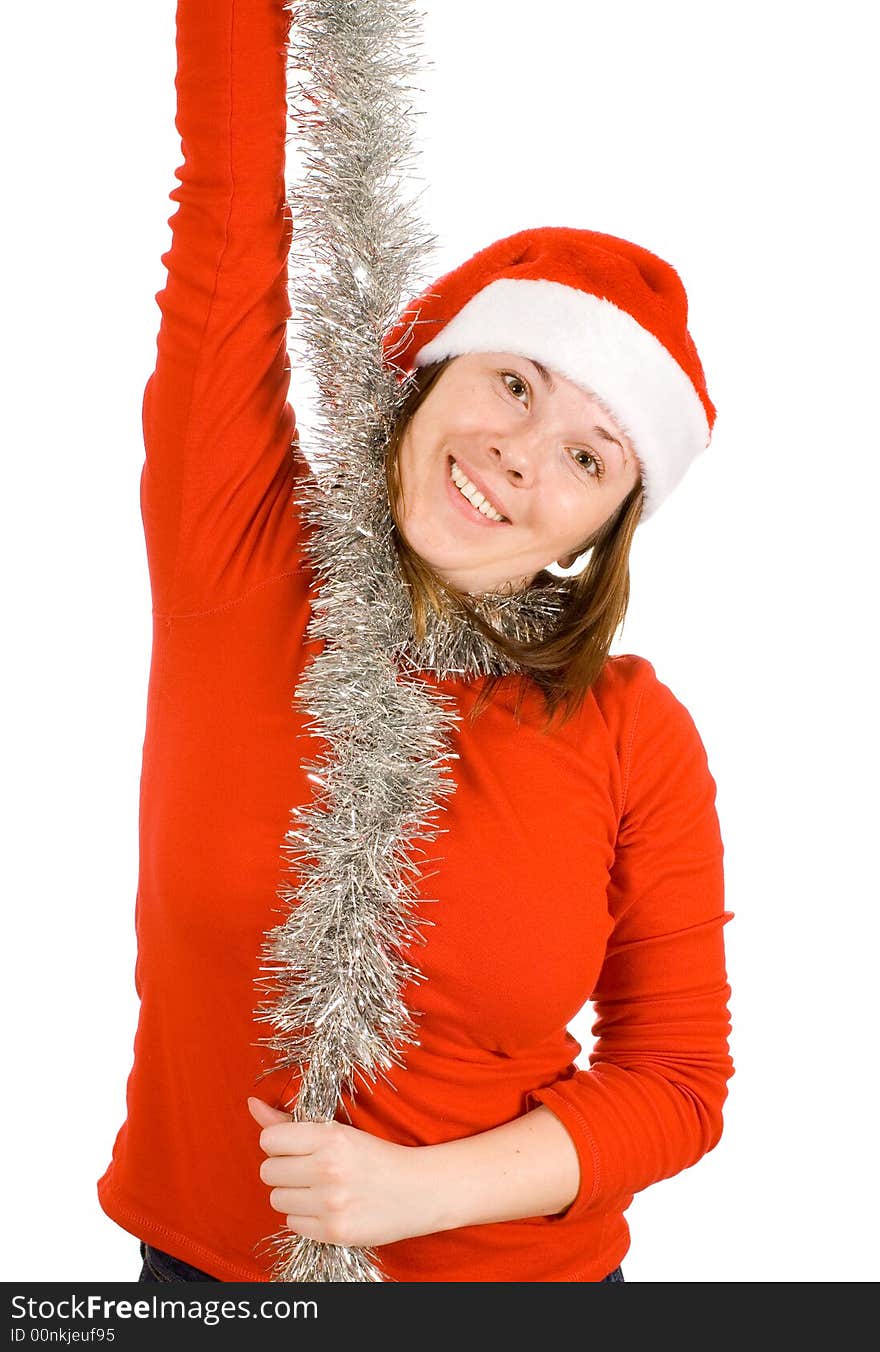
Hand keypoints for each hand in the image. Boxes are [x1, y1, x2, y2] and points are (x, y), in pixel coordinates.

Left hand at [247, 1097, 433, 1247]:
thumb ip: (290, 1122)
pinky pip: (292, 1223)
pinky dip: (305, 1217)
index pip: (269, 1140)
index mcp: (330, 1138)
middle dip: (284, 1170)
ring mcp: (330, 1203)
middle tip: (309, 1169)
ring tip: (319, 1189)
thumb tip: (252, 1105)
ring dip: (293, 1195)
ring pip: (277, 1200)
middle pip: (268, 1172)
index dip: (279, 1145)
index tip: (296, 1148)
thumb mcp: (338, 1130)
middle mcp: (328, 1170)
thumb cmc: (376, 1156)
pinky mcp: (334, 1231)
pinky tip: (327, 1208)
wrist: (419, 1191)